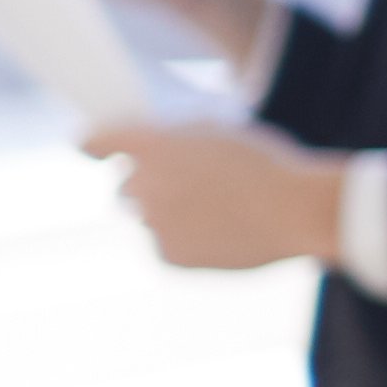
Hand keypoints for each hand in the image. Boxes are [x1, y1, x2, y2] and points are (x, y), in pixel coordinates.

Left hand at [82, 121, 349, 270]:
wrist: (297, 210)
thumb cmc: (268, 163)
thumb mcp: (221, 129)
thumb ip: (178, 135)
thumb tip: (157, 143)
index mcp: (152, 147)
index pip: (97, 142)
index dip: (93, 143)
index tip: (89, 147)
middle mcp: (143, 187)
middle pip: (126, 186)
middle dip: (146, 182)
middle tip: (180, 180)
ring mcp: (154, 225)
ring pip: (148, 217)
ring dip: (169, 211)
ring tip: (217, 206)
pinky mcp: (169, 257)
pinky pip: (167, 244)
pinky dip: (185, 238)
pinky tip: (221, 229)